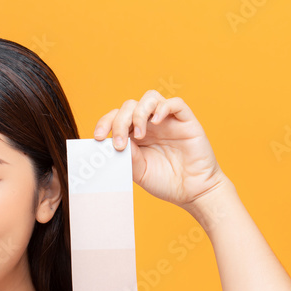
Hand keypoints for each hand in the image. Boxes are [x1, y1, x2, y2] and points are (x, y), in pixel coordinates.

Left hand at [93, 90, 230, 208]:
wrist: (192, 192)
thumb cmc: (166, 182)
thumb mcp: (139, 171)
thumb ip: (126, 156)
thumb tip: (112, 142)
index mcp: (136, 134)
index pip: (116, 117)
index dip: (105, 123)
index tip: (98, 137)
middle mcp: (150, 124)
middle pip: (129, 106)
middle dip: (119, 122)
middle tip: (119, 143)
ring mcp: (168, 121)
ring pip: (150, 98)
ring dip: (139, 113)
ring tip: (139, 135)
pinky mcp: (186, 121)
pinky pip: (176, 103)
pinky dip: (163, 108)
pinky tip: (156, 122)